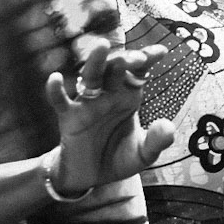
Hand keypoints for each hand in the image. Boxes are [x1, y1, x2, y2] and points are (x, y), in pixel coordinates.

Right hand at [44, 38, 174, 193]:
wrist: (91, 177)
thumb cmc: (118, 158)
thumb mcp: (143, 154)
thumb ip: (156, 141)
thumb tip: (168, 127)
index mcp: (128, 96)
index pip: (138, 72)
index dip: (148, 60)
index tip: (160, 51)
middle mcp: (108, 94)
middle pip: (115, 69)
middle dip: (125, 61)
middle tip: (135, 57)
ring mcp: (87, 103)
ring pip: (90, 77)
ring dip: (96, 62)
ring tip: (101, 46)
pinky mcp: (69, 117)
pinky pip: (61, 101)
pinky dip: (55, 90)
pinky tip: (56, 78)